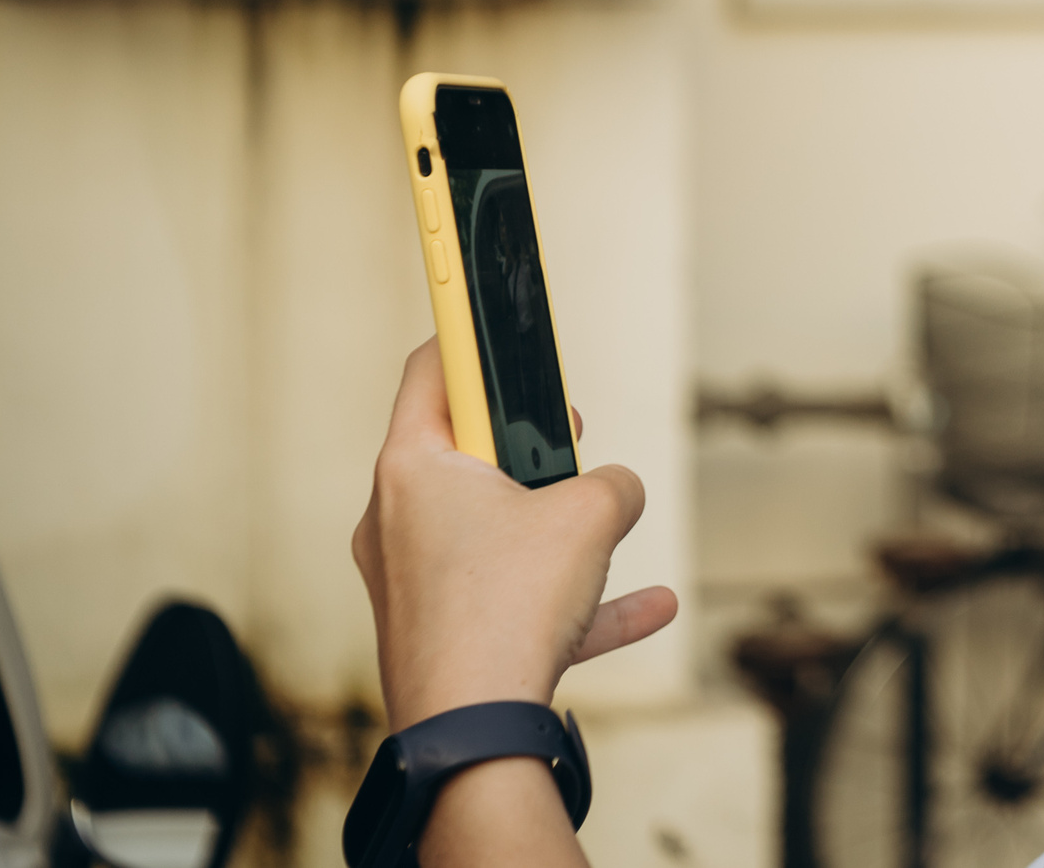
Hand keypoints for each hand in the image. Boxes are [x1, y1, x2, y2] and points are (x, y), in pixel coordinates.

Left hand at [353, 340, 677, 726]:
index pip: (433, 368)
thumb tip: (616, 490)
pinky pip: (513, 599)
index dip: (470, 334)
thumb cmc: (506, 611)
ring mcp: (412, 582)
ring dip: (554, 529)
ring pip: (491, 531)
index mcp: (412, 467)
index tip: (485, 310)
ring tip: (604, 531)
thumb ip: (612, 483)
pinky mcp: (439, 635)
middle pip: (465, 452)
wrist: (474, 734)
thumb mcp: (590, 515)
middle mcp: (396, 519)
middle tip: (570, 442)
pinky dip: (569, 597)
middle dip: (531, 449)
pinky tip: (647, 605)